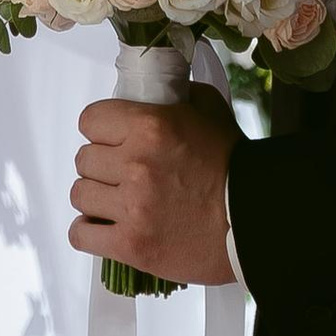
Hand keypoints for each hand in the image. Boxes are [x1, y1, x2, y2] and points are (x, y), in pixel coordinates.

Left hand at [70, 88, 239, 287]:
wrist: (256, 221)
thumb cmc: (234, 167)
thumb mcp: (209, 110)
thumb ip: (176, 95)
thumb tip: (153, 90)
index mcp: (150, 126)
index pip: (90, 120)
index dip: (100, 130)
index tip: (111, 139)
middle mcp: (135, 164)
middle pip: (84, 159)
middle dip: (101, 165)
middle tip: (121, 174)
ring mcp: (132, 207)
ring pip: (79, 195)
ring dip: (95, 198)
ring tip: (116, 202)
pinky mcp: (132, 245)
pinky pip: (82, 236)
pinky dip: (88, 232)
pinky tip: (105, 228)